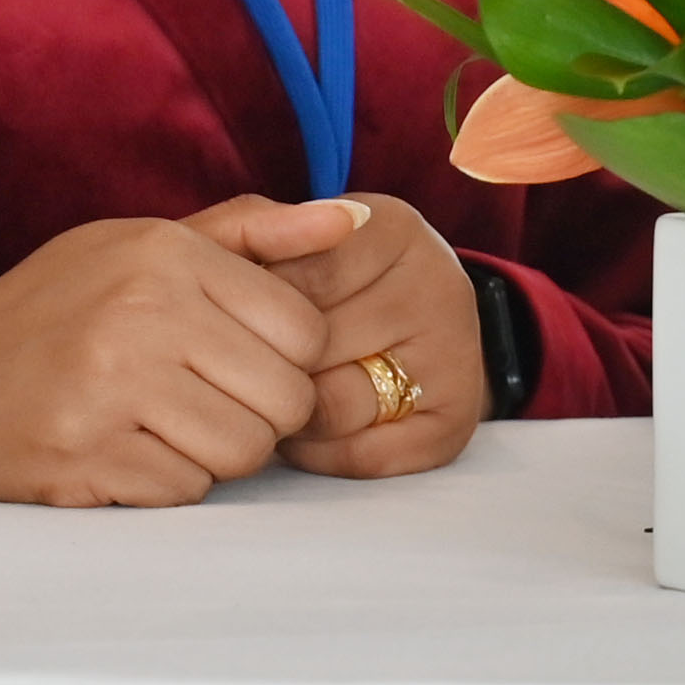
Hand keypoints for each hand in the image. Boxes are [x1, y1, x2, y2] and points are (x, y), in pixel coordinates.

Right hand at [0, 207, 343, 503]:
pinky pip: (185, 492)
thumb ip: (249, 232)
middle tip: (203, 402)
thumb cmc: (49, 310)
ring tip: (160, 425)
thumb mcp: (137, 244)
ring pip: (243, 453)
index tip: (240, 360)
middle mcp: (142, 315)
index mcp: (165, 256)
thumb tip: (351, 220)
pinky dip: (165, 483)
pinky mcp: (87, 460)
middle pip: (286, 400)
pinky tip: (121, 451)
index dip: (286, 358)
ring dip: (214, 453)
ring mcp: (111, 391)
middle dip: (259, 414)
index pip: (305, 329)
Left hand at [250, 193, 490, 476]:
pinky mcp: (455, 424)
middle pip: (315, 348)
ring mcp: (455, 356)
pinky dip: (319, 453)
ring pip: (334, 406)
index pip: (302, 282)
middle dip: (265, 366)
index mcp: (394, 228)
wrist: (409, 333)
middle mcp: (438, 286)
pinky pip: (362, 456)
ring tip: (268, 399)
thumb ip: (244, 230)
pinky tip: (307, 432)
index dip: (252, 316)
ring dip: (286, 414)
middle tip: (240, 369)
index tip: (232, 322)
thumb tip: (229, 249)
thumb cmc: (323, 284)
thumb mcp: (290, 239)